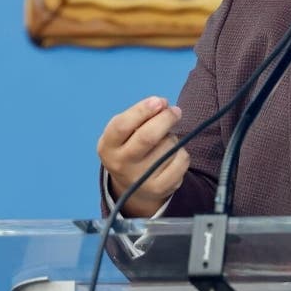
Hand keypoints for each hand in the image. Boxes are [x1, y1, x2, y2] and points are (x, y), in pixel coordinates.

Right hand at [97, 96, 190, 217]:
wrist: (133, 187)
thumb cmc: (131, 148)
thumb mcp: (125, 132)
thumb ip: (140, 116)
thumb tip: (164, 105)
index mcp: (107, 147)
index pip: (122, 126)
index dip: (143, 110)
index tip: (160, 101)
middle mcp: (120, 165)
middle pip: (147, 137)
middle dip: (166, 118)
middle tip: (175, 111)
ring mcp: (139, 179)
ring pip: (168, 146)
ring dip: (172, 137)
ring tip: (164, 142)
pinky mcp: (159, 189)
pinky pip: (181, 161)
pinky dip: (182, 153)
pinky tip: (173, 156)